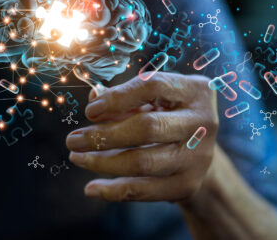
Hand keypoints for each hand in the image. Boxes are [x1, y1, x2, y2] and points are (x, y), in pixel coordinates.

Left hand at [66, 72, 218, 201]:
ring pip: (143, 162)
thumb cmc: (169, 115)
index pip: (153, 86)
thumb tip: (95, 98)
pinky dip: (113, 191)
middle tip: (73, 139)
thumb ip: (126, 97)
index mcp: (196, 91)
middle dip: (104, 135)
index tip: (89, 112)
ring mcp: (198, 156)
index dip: (118, 97)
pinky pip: (144, 191)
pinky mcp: (188, 184)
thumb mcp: (154, 99)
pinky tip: (91, 188)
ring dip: (103, 162)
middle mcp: (203, 122)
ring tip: (77, 157)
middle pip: (147, 128)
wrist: (200, 152)